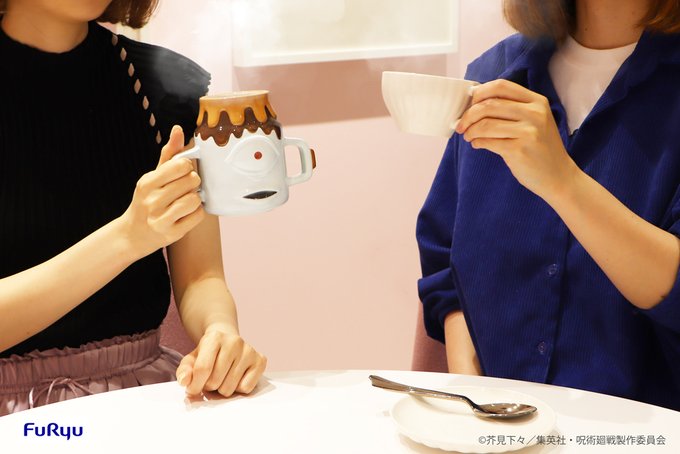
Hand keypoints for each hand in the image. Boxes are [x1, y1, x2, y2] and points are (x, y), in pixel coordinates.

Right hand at [119, 125, 203, 257]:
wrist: (133, 234)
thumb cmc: (148, 200)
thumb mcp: (153, 176)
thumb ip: (168, 154)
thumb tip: (178, 130)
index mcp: (147, 183)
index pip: (181, 165)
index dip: (187, 167)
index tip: (182, 173)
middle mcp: (152, 200)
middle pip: (191, 181)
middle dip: (193, 183)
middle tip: (184, 189)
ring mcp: (161, 219)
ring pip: (195, 199)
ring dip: (195, 199)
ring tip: (185, 201)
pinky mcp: (172, 234)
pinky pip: (197, 216)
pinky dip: (196, 213)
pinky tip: (187, 213)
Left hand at [176, 327, 266, 396]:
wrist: (228, 340)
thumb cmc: (208, 353)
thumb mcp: (192, 359)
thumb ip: (184, 370)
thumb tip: (184, 381)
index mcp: (214, 337)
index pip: (202, 369)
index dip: (194, 385)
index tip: (192, 389)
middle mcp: (234, 341)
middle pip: (215, 381)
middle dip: (209, 386)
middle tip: (210, 379)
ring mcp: (249, 351)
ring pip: (230, 388)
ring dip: (222, 389)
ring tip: (222, 378)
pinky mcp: (260, 360)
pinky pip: (246, 388)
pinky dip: (238, 389)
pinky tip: (236, 378)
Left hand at [456, 79, 578, 201]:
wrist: (557, 176)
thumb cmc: (539, 147)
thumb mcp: (534, 120)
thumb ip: (510, 109)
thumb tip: (473, 102)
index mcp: (537, 101)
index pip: (501, 86)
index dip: (479, 92)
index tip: (469, 103)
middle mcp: (534, 113)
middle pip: (489, 104)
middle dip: (468, 115)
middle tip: (461, 125)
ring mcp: (528, 131)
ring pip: (485, 124)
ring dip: (470, 130)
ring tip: (468, 136)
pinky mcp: (519, 150)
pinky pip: (488, 141)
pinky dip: (477, 142)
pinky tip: (477, 144)